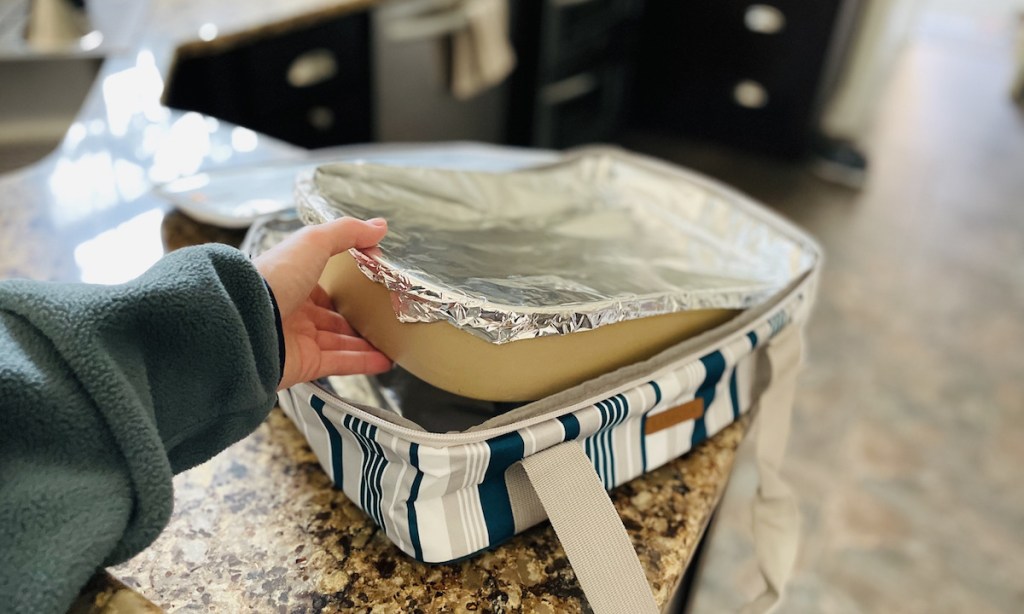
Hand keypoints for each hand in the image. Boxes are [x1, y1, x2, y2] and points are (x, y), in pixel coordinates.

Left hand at [254, 217, 391, 389]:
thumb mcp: (313, 242)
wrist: (244, 321)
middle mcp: (294, 312)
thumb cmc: (273, 277)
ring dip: (366, 343)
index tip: (369, 286)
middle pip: (332, 318)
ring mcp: (299, 340)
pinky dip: (364, 363)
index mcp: (291, 282)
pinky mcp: (305, 364)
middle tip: (383, 318)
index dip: (343, 287)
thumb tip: (379, 225)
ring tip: (392, 341)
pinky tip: (385, 360)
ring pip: (340, 342)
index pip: (321, 287)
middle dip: (356, 319)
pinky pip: (340, 364)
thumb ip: (347, 232)